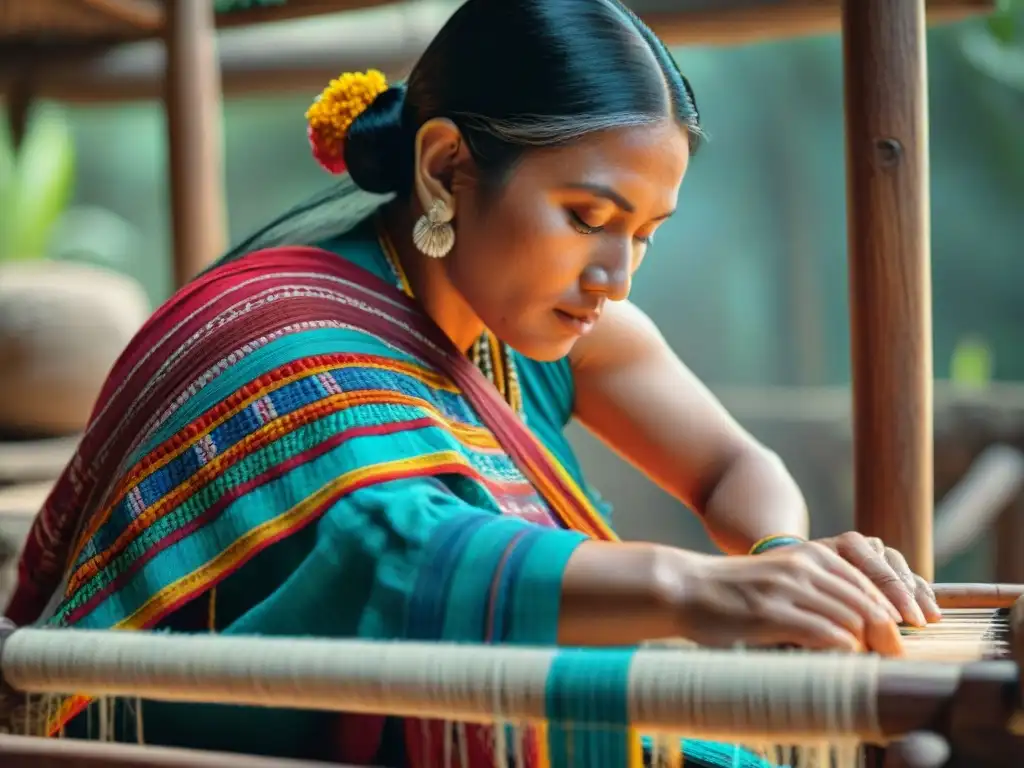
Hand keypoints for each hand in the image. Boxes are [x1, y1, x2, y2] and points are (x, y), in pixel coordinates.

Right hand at [677, 543, 903, 655]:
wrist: (684, 587)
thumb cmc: (732, 592)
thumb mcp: (779, 578)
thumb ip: (815, 590)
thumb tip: (856, 626)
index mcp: (809, 555)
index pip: (868, 582)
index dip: (892, 609)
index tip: (904, 635)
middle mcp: (802, 566)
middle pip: (866, 601)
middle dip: (888, 631)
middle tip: (898, 655)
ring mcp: (787, 589)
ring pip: (850, 618)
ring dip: (867, 644)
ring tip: (873, 662)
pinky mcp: (771, 614)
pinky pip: (824, 633)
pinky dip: (842, 650)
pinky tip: (844, 662)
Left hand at [812, 532, 940, 626]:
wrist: (805, 573)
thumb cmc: (807, 585)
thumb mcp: (811, 587)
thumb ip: (827, 598)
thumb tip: (846, 622)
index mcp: (844, 544)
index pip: (869, 563)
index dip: (883, 590)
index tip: (893, 617)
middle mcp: (865, 544)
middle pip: (890, 566)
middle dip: (903, 595)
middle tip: (914, 619)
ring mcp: (881, 554)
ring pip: (903, 571)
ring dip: (916, 596)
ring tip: (926, 618)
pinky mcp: (893, 568)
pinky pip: (913, 578)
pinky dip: (923, 595)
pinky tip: (932, 614)